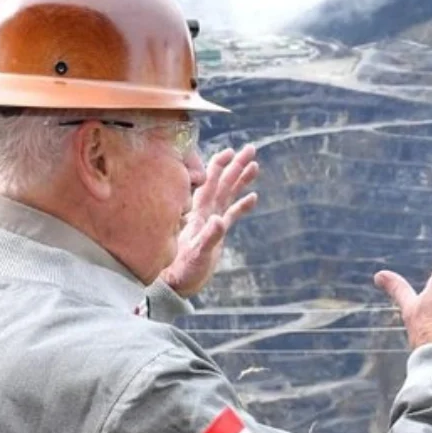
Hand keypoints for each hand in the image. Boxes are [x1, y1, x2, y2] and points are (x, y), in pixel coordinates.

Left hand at [160, 145, 258, 296]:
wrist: (176, 283)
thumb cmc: (182, 269)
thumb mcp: (197, 254)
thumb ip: (209, 237)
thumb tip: (219, 220)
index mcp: (198, 213)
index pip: (209, 183)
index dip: (219, 166)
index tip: (231, 152)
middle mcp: (204, 212)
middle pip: (222, 183)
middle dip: (236, 165)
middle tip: (251, 149)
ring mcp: (211, 221)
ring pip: (228, 195)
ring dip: (240, 180)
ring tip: (255, 166)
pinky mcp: (216, 233)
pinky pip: (231, 214)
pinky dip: (241, 205)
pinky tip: (253, 197)